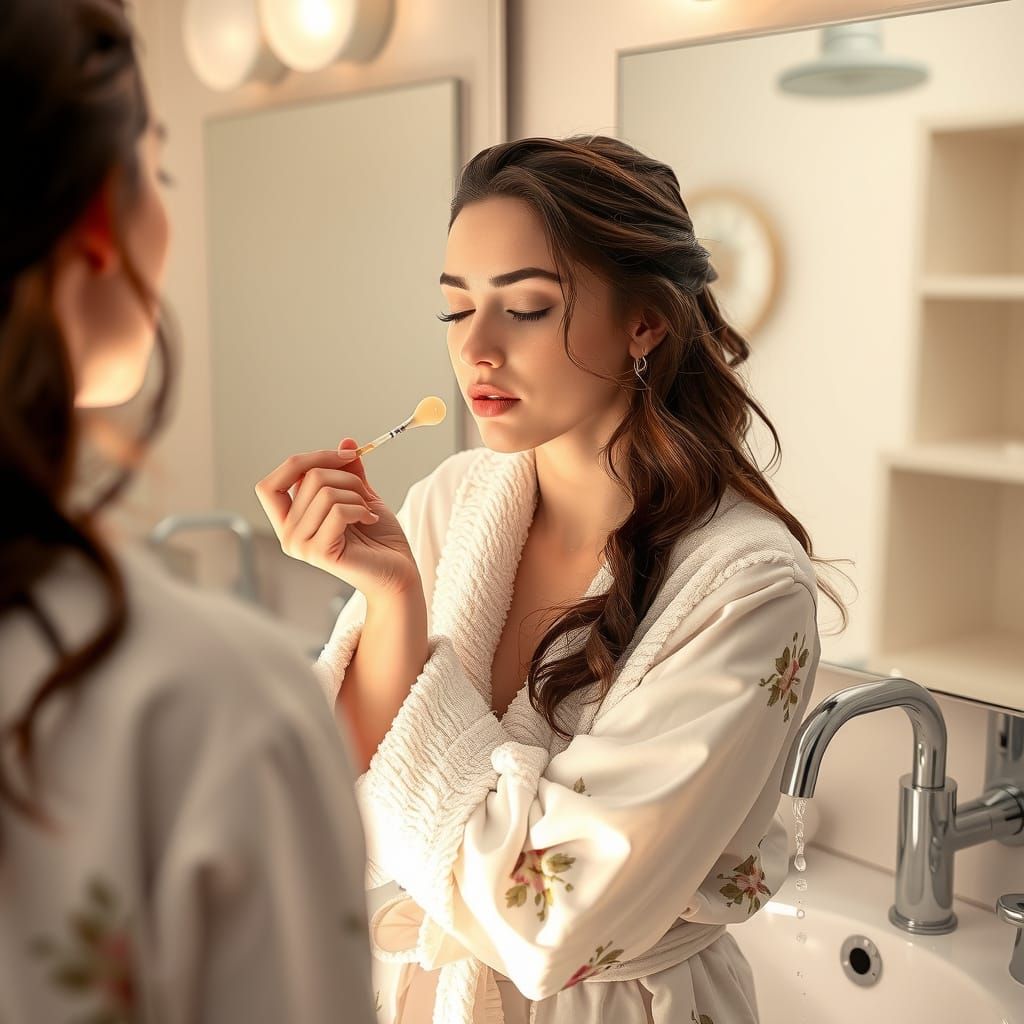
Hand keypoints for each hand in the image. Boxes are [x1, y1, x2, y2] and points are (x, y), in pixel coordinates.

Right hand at [255, 437, 420, 601]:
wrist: (398, 572)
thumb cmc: (379, 538)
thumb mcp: (361, 495)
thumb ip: (348, 471)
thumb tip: (346, 440)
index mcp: (289, 521)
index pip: (270, 484)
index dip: (303, 462)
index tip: (344, 456)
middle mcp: (287, 536)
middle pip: (306, 478)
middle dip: (345, 475)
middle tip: (365, 494)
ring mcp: (301, 546)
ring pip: (324, 492)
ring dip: (356, 495)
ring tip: (367, 512)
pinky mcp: (320, 553)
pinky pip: (337, 510)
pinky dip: (361, 509)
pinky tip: (370, 521)